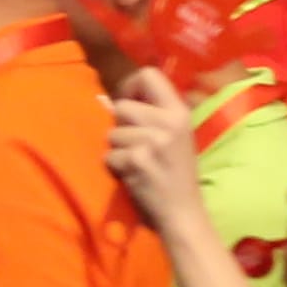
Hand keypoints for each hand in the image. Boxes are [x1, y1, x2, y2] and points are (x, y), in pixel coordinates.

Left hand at [100, 67, 204, 236]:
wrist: (183, 212)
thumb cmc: (175, 172)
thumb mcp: (171, 137)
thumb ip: (147, 115)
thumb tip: (104, 99)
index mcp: (180, 112)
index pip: (149, 75)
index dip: (130, 86)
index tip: (128, 102)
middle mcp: (170, 122)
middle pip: (123, 106)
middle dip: (121, 126)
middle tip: (136, 145)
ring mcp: (155, 141)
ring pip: (113, 132)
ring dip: (118, 150)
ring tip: (138, 163)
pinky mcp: (139, 161)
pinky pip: (110, 155)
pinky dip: (115, 167)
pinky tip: (134, 176)